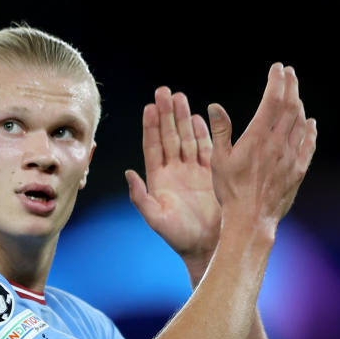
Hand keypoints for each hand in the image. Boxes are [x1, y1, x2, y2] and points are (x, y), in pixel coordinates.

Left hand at [126, 87, 221, 265]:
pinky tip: (199, 116)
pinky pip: (206, 148)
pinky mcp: (211, 174)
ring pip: (187, 138)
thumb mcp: (155, 218)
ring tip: (180, 96)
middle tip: (164, 91)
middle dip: (166, 114)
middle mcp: (174, 171)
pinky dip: (203, 132)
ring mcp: (193, 171)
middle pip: (169, 136)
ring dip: (183, 118)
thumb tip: (128, 173)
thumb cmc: (179, 237)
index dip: (150, 127)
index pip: (153, 146)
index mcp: (159, 179)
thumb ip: (140, 197)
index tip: (149, 107)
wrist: (207, 247)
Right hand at [207, 64, 317, 236]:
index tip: (277, 68)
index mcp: (256, 138)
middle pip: (290, 107)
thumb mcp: (218, 160)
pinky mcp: (298, 171)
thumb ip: (220, 131)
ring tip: (295, 94)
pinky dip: (310, 130)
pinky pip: (308, 144)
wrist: (251, 220)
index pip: (272, 101)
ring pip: (300, 123)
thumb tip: (215, 106)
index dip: (276, 81)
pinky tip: (310, 123)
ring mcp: (291, 157)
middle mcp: (277, 144)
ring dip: (299, 104)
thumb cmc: (229, 191)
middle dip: (290, 86)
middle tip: (289, 73)